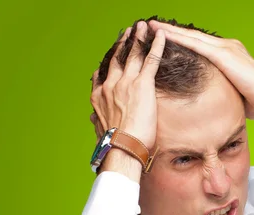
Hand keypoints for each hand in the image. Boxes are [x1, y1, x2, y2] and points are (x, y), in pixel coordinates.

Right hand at [90, 21, 165, 148]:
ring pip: (132, 55)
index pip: (102, 74)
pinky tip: (161, 36)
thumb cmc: (114, 144)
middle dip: (123, 43)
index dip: (109, 61)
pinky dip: (156, 46)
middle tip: (127, 32)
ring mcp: (125, 83)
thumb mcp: (99, 129)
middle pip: (117, 59)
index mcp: (99, 96)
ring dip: (138, 39)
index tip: (112, 54)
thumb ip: (97, 120)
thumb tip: (93, 119)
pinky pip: (151, 60)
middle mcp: (110, 85)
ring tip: (141, 27)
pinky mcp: (142, 84)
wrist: (122, 147)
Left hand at [148, 20, 253, 120]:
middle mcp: (226, 47)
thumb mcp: (234, 95)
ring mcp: (225, 48)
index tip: (164, 40)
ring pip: (191, 36)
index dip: (181, 42)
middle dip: (171, 31)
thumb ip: (222, 92)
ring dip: (169, 30)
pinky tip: (163, 33)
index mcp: (228, 55)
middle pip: (192, 36)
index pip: (200, 46)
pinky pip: (195, 44)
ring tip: (150, 25)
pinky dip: (178, 37)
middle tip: (150, 26)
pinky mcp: (224, 55)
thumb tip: (213, 105)